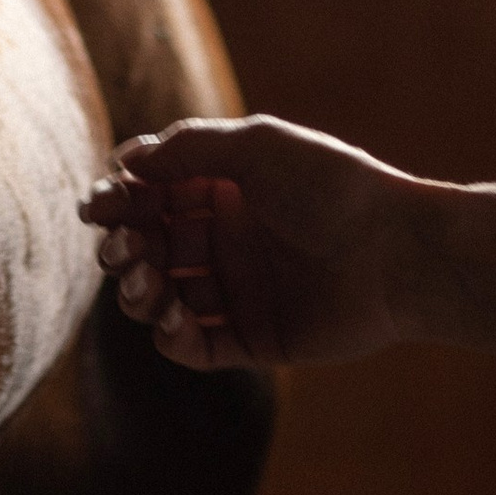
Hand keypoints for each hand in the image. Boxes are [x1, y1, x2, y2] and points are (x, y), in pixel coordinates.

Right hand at [81, 115, 416, 369]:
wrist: (397, 254)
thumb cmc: (334, 189)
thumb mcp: (258, 147)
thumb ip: (188, 148)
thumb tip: (126, 159)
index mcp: (229, 191)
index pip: (154, 197)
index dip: (120, 202)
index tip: (98, 205)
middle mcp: (230, 241)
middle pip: (151, 248)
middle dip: (123, 249)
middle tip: (121, 251)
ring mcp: (240, 292)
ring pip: (164, 299)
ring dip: (140, 294)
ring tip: (146, 284)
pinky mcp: (254, 339)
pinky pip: (196, 346)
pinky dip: (173, 337)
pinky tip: (174, 318)